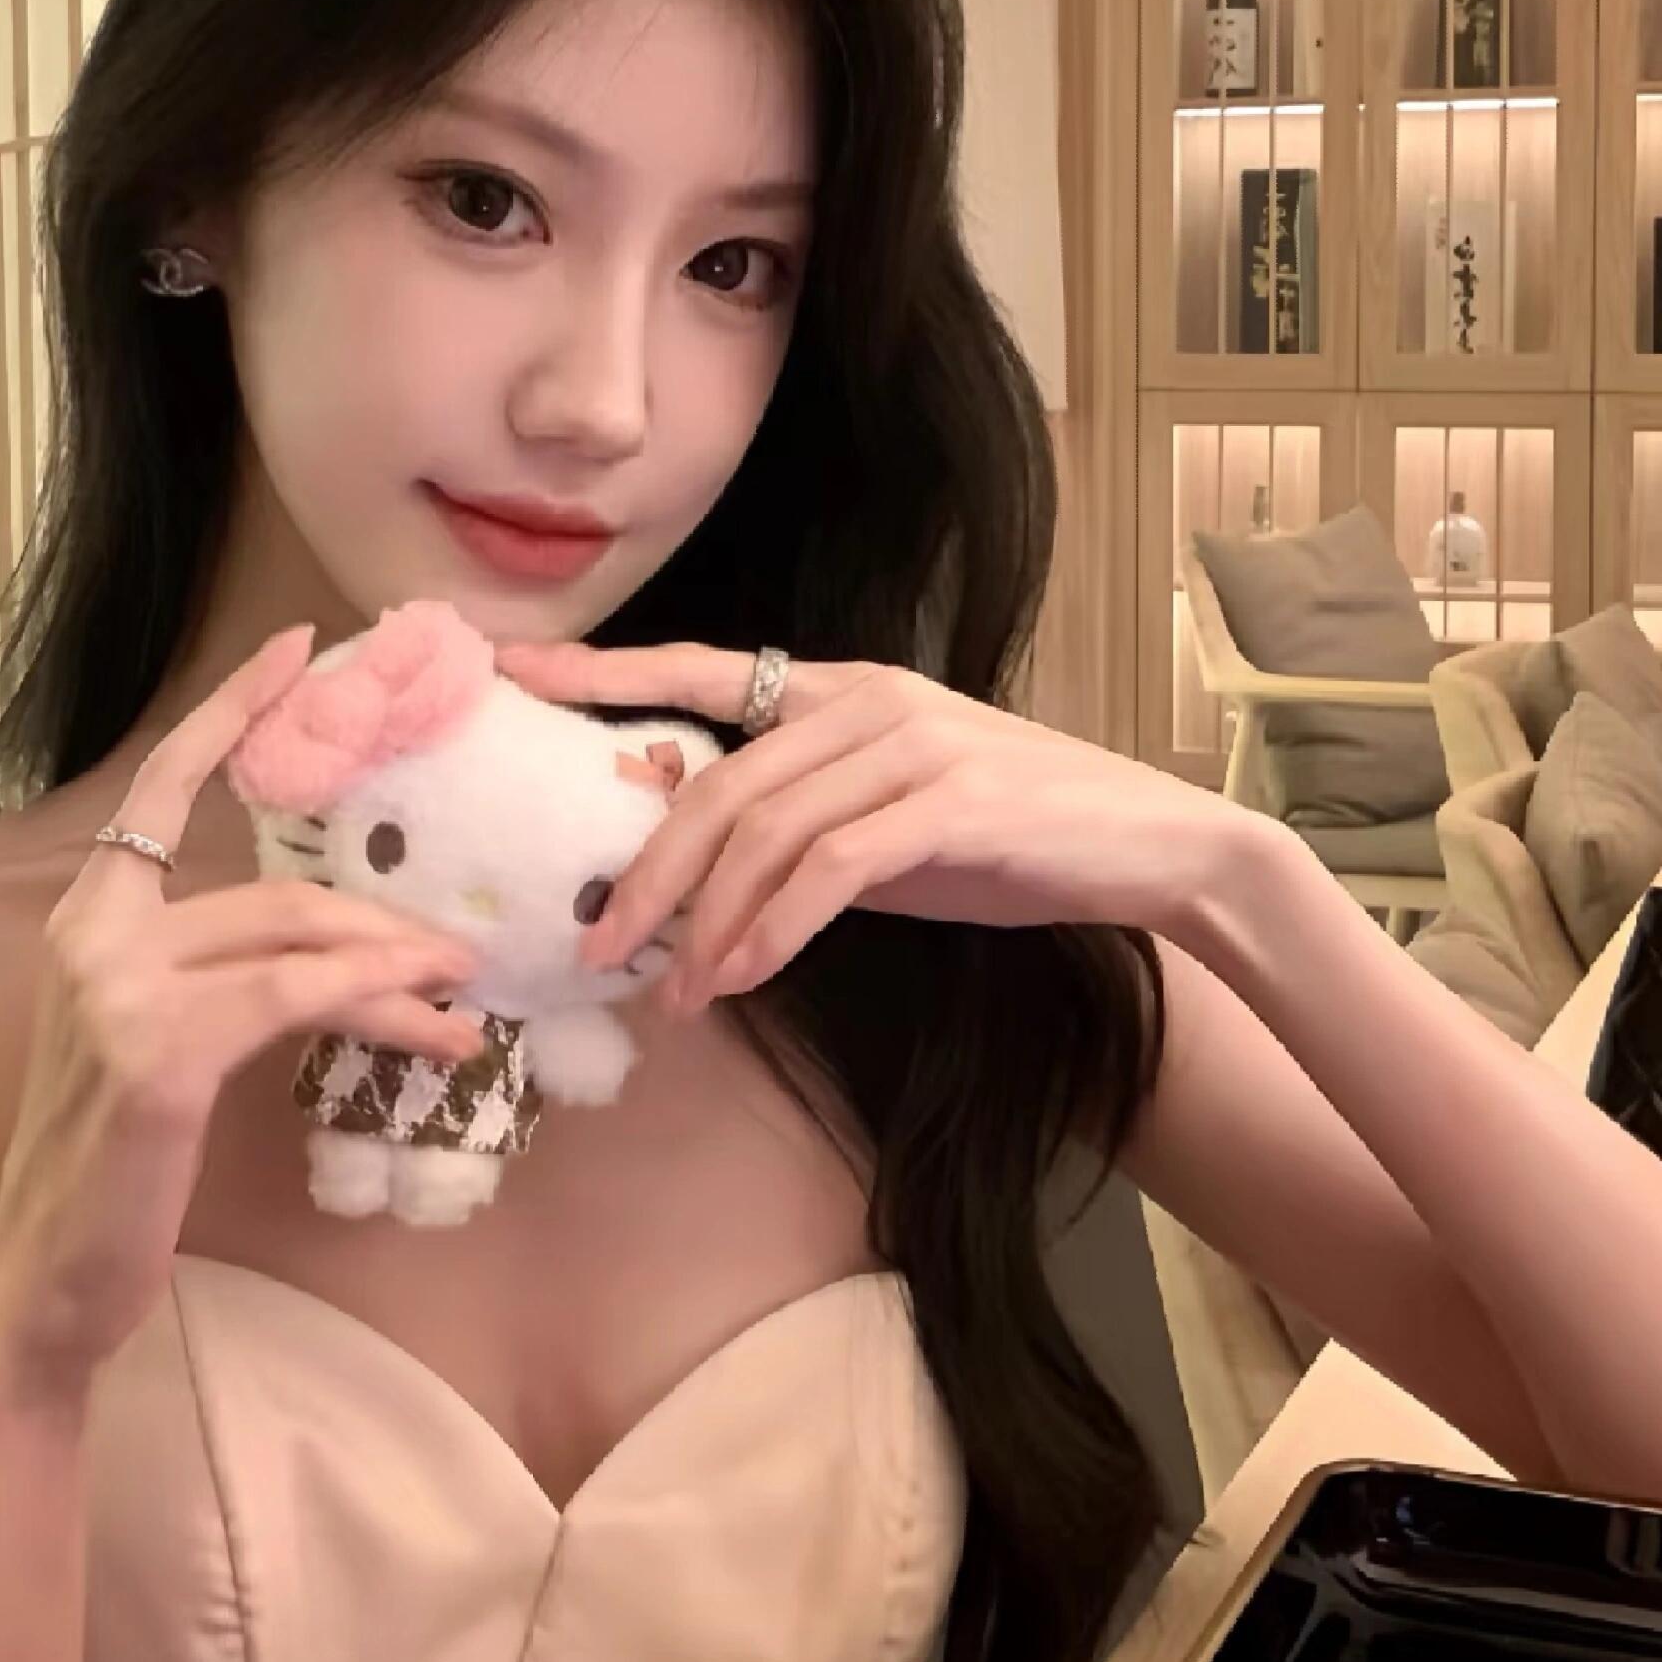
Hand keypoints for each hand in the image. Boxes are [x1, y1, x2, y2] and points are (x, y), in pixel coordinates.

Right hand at [0, 624, 481, 1403]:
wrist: (43, 1292)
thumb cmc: (107, 1174)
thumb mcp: (153, 1049)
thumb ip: (213, 977)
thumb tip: (335, 946)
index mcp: (87, 921)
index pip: (161, 787)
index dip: (230, 711)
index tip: (294, 649)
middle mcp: (92, 936)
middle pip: (275, 892)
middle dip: (380, 923)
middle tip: (460, 951)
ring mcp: (118, 992)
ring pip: (298, 942)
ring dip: (397, 968)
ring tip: (462, 996)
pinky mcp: (160, 1055)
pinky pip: (294, 997)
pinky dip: (373, 1002)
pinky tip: (429, 1027)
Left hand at [493, 639, 1264, 1012]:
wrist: (1150, 847)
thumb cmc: (1005, 840)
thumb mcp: (880, 828)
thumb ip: (790, 830)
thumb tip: (679, 866)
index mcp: (836, 687)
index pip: (695, 669)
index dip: (600, 672)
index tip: (511, 673)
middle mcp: (864, 697)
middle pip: (717, 780)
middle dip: (648, 870)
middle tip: (599, 942)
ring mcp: (911, 742)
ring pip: (766, 829)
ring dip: (707, 922)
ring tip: (674, 992)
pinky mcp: (952, 801)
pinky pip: (832, 868)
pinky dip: (774, 927)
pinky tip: (741, 977)